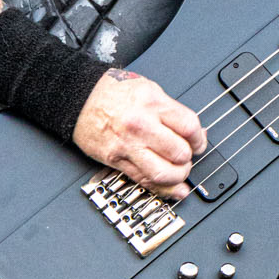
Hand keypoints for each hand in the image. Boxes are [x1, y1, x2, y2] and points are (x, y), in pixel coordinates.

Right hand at [74, 69, 207, 197]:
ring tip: (178, 171)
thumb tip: (196, 133)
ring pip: (163, 173)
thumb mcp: (148, 89)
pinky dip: (162, 189)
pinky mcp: (116, 160)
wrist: (79, 98)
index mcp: (151, 103)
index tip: (199, 143)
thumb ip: (172, 112)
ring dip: (178, 177)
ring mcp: (127, 145)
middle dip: (188, 159)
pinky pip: (144, 181)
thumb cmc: (112, 92)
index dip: (199, 140)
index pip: (189, 127)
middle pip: (179, 153)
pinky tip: (173, 189)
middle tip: (186, 157)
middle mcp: (140, 125)